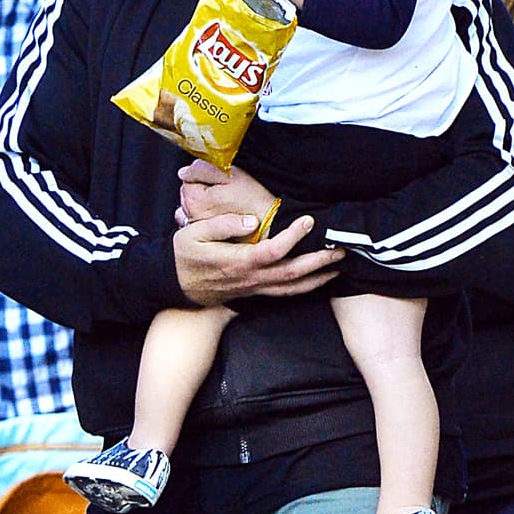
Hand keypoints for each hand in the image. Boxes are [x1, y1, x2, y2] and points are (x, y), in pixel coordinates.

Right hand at [173, 213, 342, 305]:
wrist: (173, 284)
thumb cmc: (183, 255)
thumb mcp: (194, 233)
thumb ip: (223, 224)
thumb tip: (252, 220)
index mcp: (237, 261)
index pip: (273, 250)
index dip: (294, 236)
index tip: (308, 220)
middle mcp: (250, 278)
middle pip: (291, 273)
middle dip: (319, 261)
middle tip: (340, 249)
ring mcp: (253, 288)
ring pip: (292, 288)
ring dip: (317, 278)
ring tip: (338, 266)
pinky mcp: (254, 292)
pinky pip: (284, 293)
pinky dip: (305, 288)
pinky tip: (318, 280)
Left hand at [176, 159, 275, 228]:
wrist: (271, 228)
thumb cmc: (254, 202)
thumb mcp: (231, 174)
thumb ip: (203, 169)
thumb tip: (185, 171)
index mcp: (194, 199)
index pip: (187, 178)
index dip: (204, 174)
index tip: (219, 178)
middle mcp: (191, 217)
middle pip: (189, 194)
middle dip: (202, 189)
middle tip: (225, 190)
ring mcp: (199, 230)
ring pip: (195, 208)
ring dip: (206, 204)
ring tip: (226, 204)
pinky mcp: (209, 238)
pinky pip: (202, 222)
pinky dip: (209, 218)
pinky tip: (225, 217)